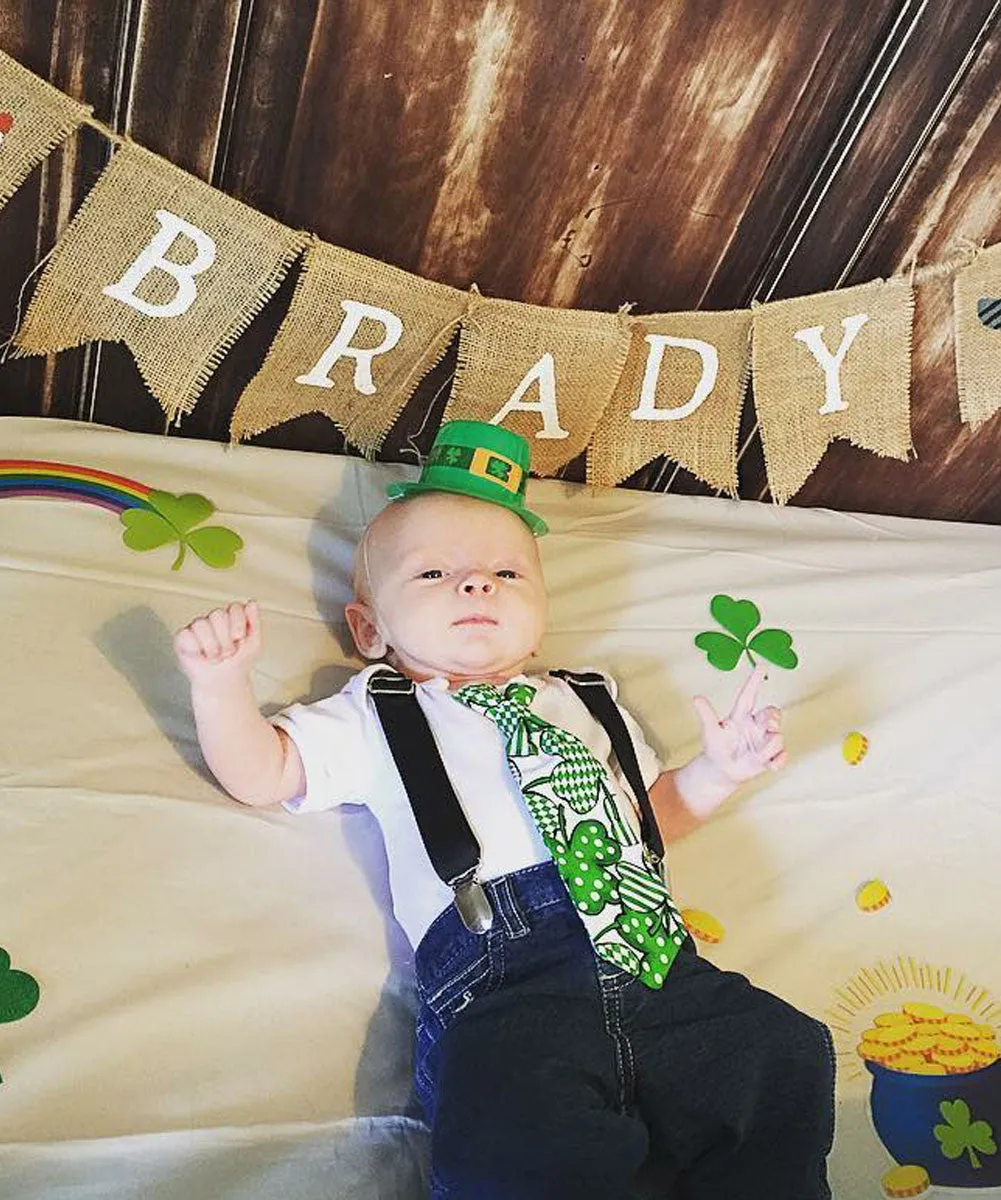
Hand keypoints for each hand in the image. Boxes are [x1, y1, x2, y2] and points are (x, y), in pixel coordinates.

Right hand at [174, 600, 261, 685]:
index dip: (238, 624)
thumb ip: (254, 621)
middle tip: (228, 651)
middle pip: (217, 614)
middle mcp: (213, 619)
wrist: (225, 682)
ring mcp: (198, 627)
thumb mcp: (254, 643)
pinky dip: (196, 649)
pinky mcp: (183, 638)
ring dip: (212, 647)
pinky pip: (186, 635)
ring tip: (215, 656)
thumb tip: (251, 603)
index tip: (240, 638)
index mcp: (231, 617)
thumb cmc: (238, 662)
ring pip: (201, 624)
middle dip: (225, 639)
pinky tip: (201, 655)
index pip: (234, 607)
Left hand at [693, 665, 786, 785]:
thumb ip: (706, 715)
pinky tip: (770, 764)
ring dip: (767, 747)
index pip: (749, 695)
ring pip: (777, 737)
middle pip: (772, 713)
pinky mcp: (770, 756)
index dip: (754, 680)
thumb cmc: (716, 746)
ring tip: (754, 755)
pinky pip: (782, 756)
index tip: (761, 665)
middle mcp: (755, 725)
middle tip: (767, 725)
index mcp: (740, 716)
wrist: (721, 769)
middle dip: (772, 718)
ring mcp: (764, 740)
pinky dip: (778, 761)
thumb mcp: (710, 731)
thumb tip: (696, 698)